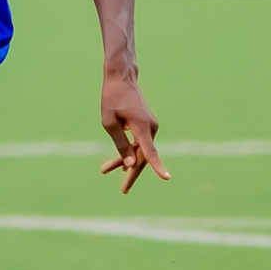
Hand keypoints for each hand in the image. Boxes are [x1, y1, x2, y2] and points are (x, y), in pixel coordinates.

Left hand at [96, 68, 169, 193]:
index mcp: (141, 126)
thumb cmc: (112, 98)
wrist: (122, 78)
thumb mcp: (109, 122)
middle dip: (131, 173)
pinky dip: (129, 151)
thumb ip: (120, 144)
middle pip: (143, 156)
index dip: (157, 166)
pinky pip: (139, 143)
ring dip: (125, 161)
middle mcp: (150, 128)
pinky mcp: (146, 126)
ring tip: (104, 170)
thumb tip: (131, 164)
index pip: (150, 151)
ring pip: (140, 150)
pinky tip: (119, 165)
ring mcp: (150, 127)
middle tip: (123, 191)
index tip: (166, 178)